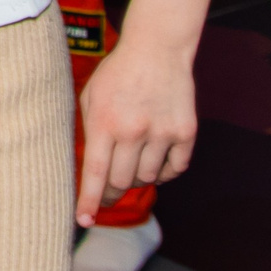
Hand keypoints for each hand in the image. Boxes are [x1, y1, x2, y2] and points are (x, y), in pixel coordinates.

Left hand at [74, 32, 199, 226]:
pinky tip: (156, 157)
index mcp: (104, 122)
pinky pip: (174, 170)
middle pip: (122, 182)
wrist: (156, 49)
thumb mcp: (90, 97)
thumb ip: (90, 133)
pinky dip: (164, 172)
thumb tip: (90, 172)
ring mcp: (162, 133)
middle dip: (112, 191)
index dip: (89, 202)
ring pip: (148, 179)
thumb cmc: (117, 75)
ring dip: (138, 177)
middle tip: (109, 189)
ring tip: (134, 158)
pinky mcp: (186, 133)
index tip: (85, 222)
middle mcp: (133, 131)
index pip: (94, 173)